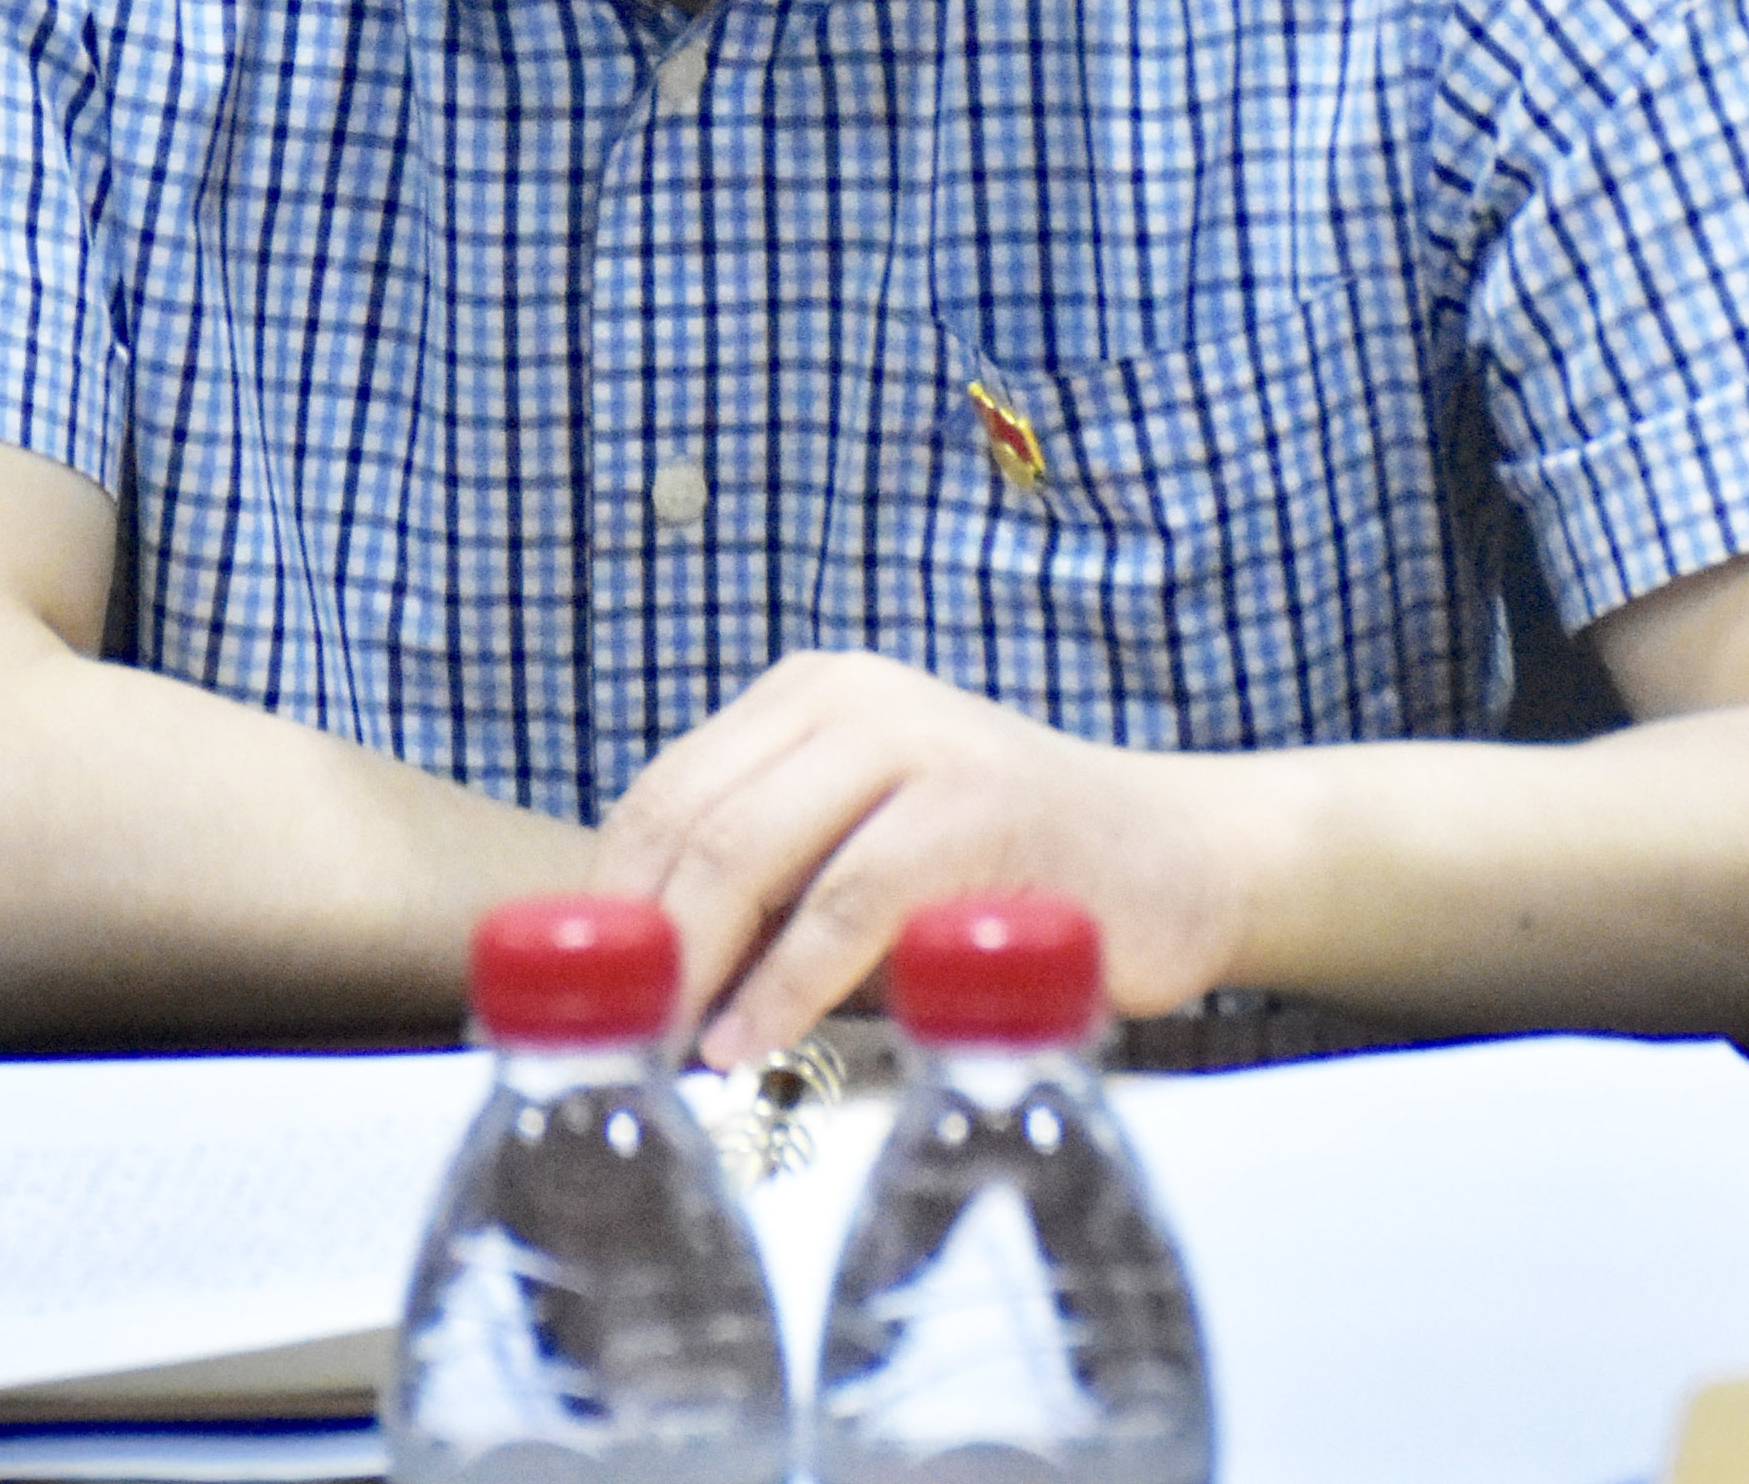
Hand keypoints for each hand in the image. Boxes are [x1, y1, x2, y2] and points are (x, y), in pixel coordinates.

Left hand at [589, 650, 1274, 1066]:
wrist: (1179, 862)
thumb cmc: (1003, 880)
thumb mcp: (862, 858)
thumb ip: (763, 894)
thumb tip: (627, 986)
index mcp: (807, 699)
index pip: (662, 796)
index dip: (606, 901)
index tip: (569, 1002)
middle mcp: (853, 700)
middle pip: (690, 821)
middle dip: (637, 940)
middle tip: (607, 1041)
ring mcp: (919, 741)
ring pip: (750, 849)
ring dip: (696, 965)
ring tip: (668, 1049)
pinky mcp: (978, 806)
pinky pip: (847, 900)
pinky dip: (785, 982)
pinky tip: (752, 1039)